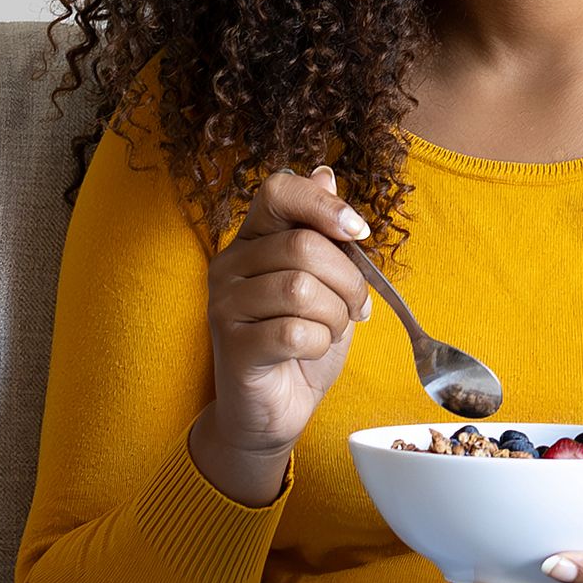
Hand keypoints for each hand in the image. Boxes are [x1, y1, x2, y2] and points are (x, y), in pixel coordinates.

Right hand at [189, 169, 371, 506]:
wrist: (274, 411)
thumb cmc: (300, 343)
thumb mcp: (323, 282)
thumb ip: (322, 232)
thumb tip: (325, 170)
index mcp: (252, 239)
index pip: (278, 189)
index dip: (324, 204)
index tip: (357, 233)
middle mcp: (229, 265)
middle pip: (304, 246)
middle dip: (348, 280)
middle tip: (356, 307)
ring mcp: (225, 306)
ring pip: (302, 289)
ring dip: (335, 316)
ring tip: (331, 330)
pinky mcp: (232, 347)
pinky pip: (294, 332)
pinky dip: (319, 343)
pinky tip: (312, 350)